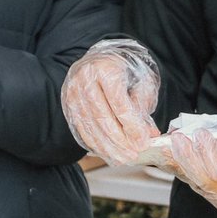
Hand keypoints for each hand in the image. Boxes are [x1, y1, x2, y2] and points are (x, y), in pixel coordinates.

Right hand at [61, 39, 160, 164]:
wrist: (100, 59)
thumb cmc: (123, 69)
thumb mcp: (139, 80)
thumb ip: (142, 106)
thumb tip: (148, 134)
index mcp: (105, 68)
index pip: (119, 103)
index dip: (131, 125)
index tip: (142, 141)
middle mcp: (85, 79)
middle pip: (102, 117)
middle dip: (119, 141)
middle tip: (133, 155)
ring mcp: (73, 92)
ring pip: (90, 126)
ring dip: (107, 147)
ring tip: (123, 159)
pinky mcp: (68, 104)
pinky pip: (81, 128)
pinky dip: (95, 144)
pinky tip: (108, 152)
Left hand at [162, 128, 216, 217]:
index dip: (209, 156)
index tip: (201, 135)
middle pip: (205, 183)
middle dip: (188, 159)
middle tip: (176, 138)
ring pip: (200, 186)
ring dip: (183, 164)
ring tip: (171, 144)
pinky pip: (201, 185)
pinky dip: (187, 169)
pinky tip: (177, 156)